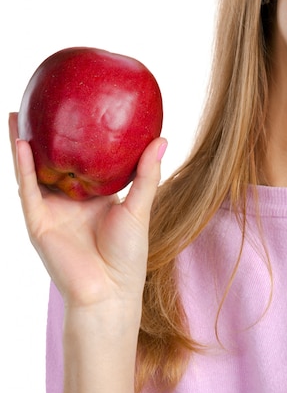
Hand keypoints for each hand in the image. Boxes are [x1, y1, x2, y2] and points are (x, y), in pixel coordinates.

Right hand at [8, 112, 165, 309]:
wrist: (110, 290)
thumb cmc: (128, 253)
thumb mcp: (140, 206)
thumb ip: (147, 173)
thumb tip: (162, 138)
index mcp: (92, 195)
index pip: (83, 159)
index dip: (79, 137)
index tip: (80, 109)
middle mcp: (69, 200)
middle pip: (53, 160)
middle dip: (45, 134)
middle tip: (42, 102)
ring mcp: (51, 210)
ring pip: (33, 170)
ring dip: (23, 144)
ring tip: (18, 113)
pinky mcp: (38, 222)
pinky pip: (28, 189)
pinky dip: (24, 166)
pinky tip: (21, 142)